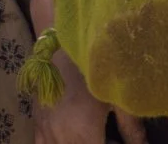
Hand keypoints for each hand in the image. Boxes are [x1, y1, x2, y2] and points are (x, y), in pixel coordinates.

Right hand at [27, 0, 148, 143]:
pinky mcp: (36, 121)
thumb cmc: (93, 59)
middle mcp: (60, 136)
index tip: (124, 143)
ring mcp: (44, 130)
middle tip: (113, 137)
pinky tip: (73, 136)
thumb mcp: (117, 91)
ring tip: (96, 136)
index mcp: (83, 132)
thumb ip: (131, 125)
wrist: (59, 35)